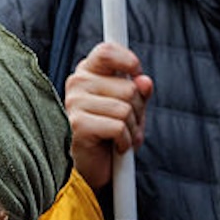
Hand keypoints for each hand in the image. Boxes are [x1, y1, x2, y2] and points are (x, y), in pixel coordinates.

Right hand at [63, 42, 153, 189]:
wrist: (90, 169)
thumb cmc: (108, 137)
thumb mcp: (130, 111)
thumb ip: (138, 94)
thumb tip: (145, 81)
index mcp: (88, 73)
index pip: (107, 51)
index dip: (129, 61)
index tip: (136, 74)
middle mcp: (78, 83)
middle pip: (129, 88)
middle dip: (139, 111)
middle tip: (128, 125)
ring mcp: (75, 102)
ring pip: (126, 109)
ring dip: (132, 129)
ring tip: (121, 138)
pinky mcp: (78, 124)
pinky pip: (119, 127)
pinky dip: (125, 142)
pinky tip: (116, 147)